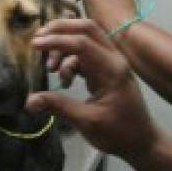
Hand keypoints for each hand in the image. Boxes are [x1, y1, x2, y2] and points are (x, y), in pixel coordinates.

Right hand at [28, 19, 158, 159]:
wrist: (142, 142)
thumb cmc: (119, 133)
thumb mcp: (87, 122)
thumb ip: (59, 107)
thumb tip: (29, 101)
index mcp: (112, 69)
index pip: (82, 43)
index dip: (57, 40)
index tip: (34, 45)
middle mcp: (113, 59)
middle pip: (87, 29)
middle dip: (60, 30)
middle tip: (38, 41)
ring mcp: (111, 63)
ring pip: (85, 40)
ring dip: (63, 49)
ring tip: (50, 69)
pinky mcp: (106, 70)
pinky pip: (85, 54)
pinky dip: (70, 60)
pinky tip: (63, 80)